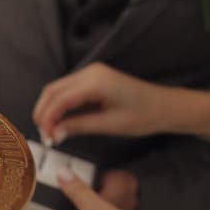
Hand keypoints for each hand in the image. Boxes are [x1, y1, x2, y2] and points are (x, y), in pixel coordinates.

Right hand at [33, 63, 173, 142]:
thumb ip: (78, 126)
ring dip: (49, 109)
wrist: (165, 107)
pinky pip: (67, 91)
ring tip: (50, 131)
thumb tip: (54, 134)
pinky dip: (59, 106)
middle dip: (43, 113)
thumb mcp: (109, 125)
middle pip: (53, 90)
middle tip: (44, 135)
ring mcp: (90, 73)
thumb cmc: (144, 115)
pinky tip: (59, 121)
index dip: (47, 118)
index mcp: (95, 81)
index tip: (45, 137)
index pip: (60, 99)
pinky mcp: (92, 79)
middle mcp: (90, 72)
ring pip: (56, 90)